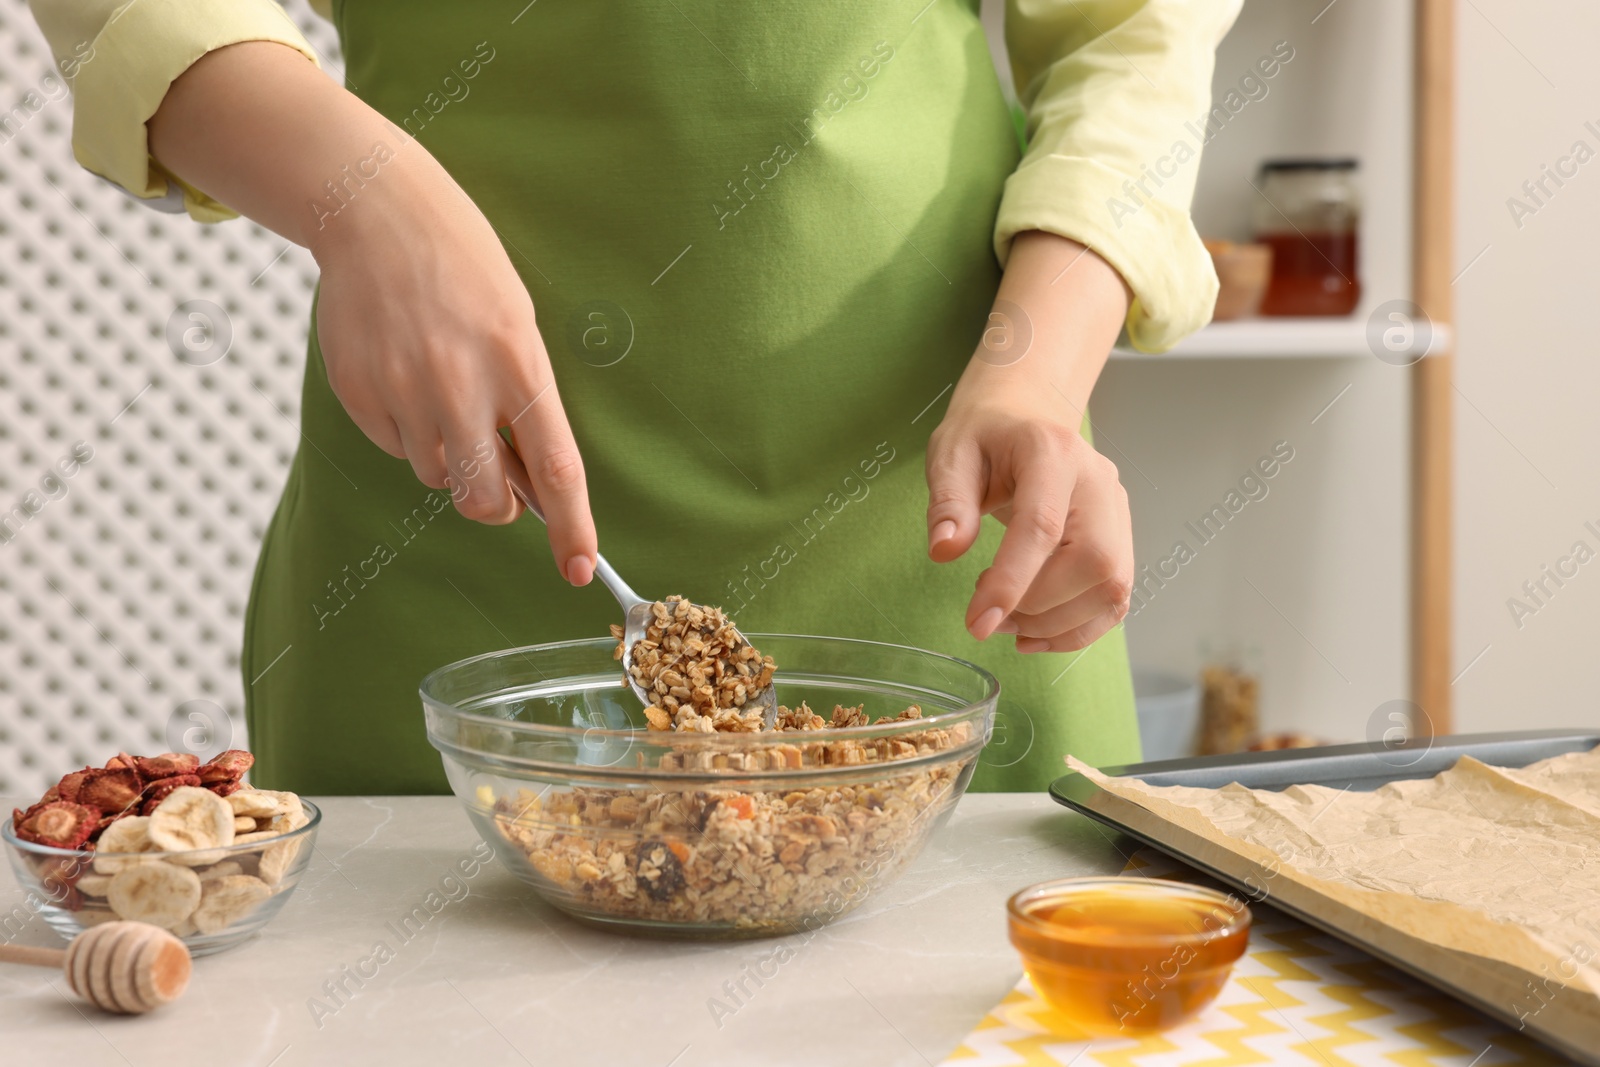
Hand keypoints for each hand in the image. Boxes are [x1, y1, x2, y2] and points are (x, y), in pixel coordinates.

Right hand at [146, 41, 596, 584]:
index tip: (580, 568)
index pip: (555, 468)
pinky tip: (405, 374)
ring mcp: (403, 390)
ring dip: (447, 456)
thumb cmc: (465, 270)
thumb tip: (529, 485)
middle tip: (497, 481)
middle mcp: (460, 384)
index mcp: (517, 364)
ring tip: (443, 389)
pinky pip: (393, 446)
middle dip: (495, 504)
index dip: (571, 526)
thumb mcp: (517, 325)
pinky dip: (406, 430)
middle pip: (482, 496)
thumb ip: (525, 403)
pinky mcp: (358, 392)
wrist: (378, 213)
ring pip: (434, 474)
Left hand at [924, 232, 1133, 651]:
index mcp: (1053, 453)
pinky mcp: (1121, 540)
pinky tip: (1034, 631)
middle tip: (988, 614)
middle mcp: (1098, 482)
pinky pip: (1115, 599)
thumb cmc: (986, 434)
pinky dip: (1077, 629)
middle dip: (1038, 605)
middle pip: (1093, 561)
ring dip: (1056, 624)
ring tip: (1007, 622)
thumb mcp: (951, 454)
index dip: (1012, 581)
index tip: (977, 622)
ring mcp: (1118, 512)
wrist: (1026, 414)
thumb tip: (945, 550)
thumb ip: (948, 502)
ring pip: (1111, 587)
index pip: (1042, 525)